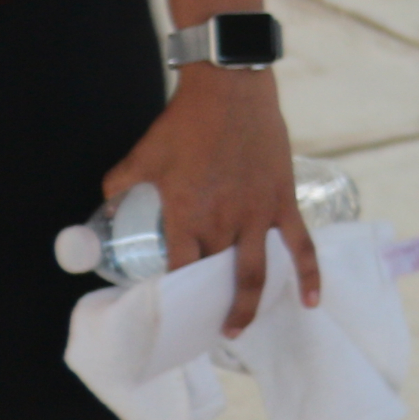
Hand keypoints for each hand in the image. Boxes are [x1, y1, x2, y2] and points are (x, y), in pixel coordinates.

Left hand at [98, 67, 317, 335]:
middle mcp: (222, 223)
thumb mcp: (142, 157)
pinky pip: (301, 245)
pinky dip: (309, 274)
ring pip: (254, 273)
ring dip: (246, 306)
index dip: (170, 295)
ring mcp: (256, 215)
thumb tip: (108, 207)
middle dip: (203, 308)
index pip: (176, 271)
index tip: (164, 309)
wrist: (230, 91)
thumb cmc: (183, 123)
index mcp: (185, 216)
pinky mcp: (282, 202)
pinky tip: (310, 299)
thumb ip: (121, 186)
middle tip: (195, 327)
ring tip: (237, 328)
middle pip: (212, 278)